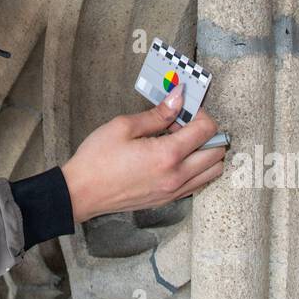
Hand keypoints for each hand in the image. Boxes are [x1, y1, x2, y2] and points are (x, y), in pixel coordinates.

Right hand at [60, 84, 225, 224]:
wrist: (81, 192)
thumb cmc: (97, 159)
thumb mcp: (124, 126)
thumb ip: (157, 114)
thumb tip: (178, 98)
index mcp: (167, 155)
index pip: (206, 130)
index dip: (201, 113)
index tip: (186, 108)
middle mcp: (176, 176)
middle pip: (217, 152)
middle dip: (207, 133)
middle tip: (184, 124)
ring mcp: (174, 191)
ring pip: (212, 172)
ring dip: (206, 153)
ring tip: (182, 142)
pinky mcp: (167, 200)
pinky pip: (198, 184)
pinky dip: (198, 169)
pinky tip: (176, 158)